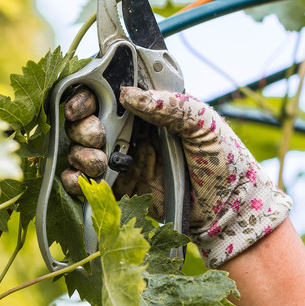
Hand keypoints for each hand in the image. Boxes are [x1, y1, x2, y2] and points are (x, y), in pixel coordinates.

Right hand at [62, 86, 291, 267]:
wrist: (230, 212)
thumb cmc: (225, 161)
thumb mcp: (203, 124)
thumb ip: (170, 106)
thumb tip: (128, 93)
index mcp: (152, 110)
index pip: (110, 93)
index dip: (89, 95)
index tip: (85, 104)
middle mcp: (133, 132)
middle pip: (88, 120)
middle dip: (83, 126)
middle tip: (97, 136)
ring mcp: (124, 161)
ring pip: (82, 150)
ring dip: (79, 153)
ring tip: (99, 161)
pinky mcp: (121, 189)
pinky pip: (86, 183)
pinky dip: (74, 180)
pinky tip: (82, 180)